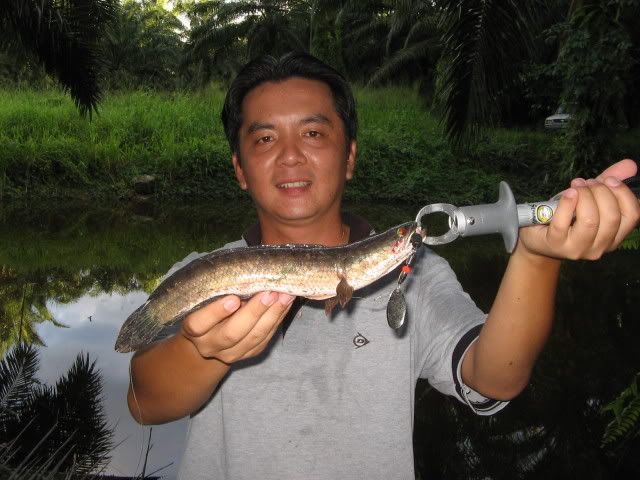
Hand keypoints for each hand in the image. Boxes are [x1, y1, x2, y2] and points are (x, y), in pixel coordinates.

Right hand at [180, 292, 294, 362]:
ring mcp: (230, 353)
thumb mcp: (205, 299)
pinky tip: (286, 303)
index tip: (233, 298)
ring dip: (272, 315)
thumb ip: (218, 289)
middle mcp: (210, 345)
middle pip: (231, 334)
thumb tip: (245, 271)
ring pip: (254, 338)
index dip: (216, 312)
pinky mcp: (249, 354)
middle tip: (269, 293)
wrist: (210, 338)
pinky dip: (277, 319)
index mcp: (194, 329)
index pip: (199, 323)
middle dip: (253, 312)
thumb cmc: (208, 307)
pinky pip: (265, 338)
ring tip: (285, 296)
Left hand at [518, 159, 639, 259]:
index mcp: (614, 236)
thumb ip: (609, 183)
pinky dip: (567, 203)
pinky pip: (563, 223)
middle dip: (601, 192)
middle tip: (587, 182)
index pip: (632, 216)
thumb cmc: (567, 217)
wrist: (538, 237)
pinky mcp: (556, 244)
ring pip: (590, 220)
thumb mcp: (589, 199)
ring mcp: (578, 248)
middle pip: (612, 216)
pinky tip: (568, 193)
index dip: (623, 193)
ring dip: (584, 196)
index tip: (609, 179)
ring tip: (576, 185)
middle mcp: (600, 246)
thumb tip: (630, 164)